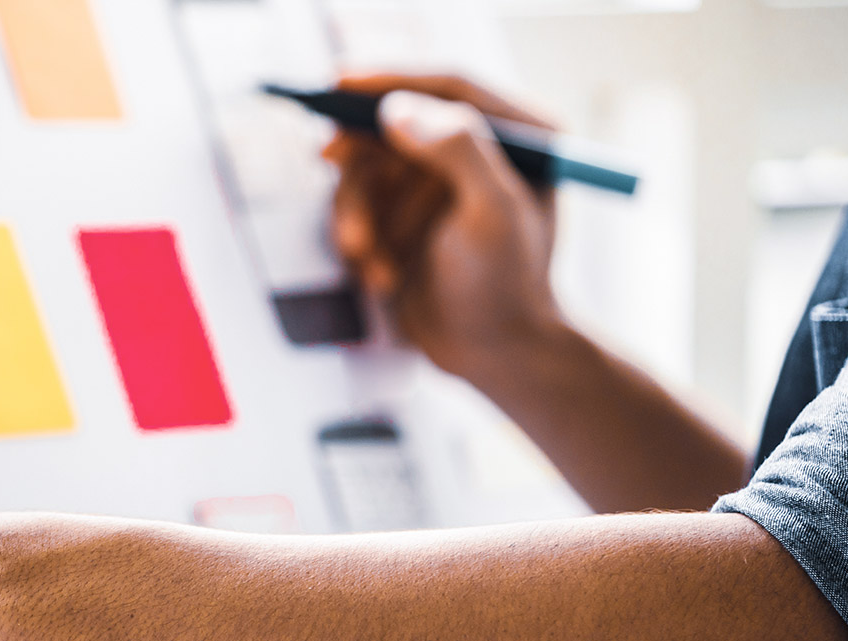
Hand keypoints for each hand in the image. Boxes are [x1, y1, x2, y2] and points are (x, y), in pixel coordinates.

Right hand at [324, 74, 565, 383]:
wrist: (492, 357)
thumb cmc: (506, 289)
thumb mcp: (491, 213)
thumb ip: (456, 150)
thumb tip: (397, 109)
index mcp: (518, 136)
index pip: (448, 85)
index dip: (392, 77)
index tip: (342, 81)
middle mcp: (474, 152)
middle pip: (394, 122)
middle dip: (361, 156)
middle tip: (328, 155)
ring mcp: (435, 185)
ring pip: (367, 168)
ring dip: (357, 213)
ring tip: (370, 257)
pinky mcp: (405, 216)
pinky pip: (358, 205)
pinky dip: (359, 238)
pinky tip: (382, 274)